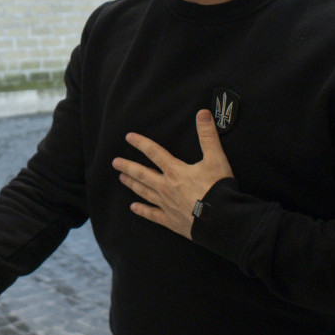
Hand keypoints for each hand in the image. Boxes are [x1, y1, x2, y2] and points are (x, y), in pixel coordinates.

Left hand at [111, 109, 233, 239]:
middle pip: (142, 174)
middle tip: (115, 162)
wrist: (220, 219)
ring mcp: (166, 204)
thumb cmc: (218, 189)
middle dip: (128, 167)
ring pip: (144, 192)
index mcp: (176, 171)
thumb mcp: (216, 158)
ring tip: (121, 179)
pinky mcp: (171, 220)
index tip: (128, 137)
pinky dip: (143, 211)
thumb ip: (208, 136)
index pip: (154, 153)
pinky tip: (133, 208)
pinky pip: (153, 215)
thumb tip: (203, 113)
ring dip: (132, 184)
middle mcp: (166, 187)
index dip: (141, 143)